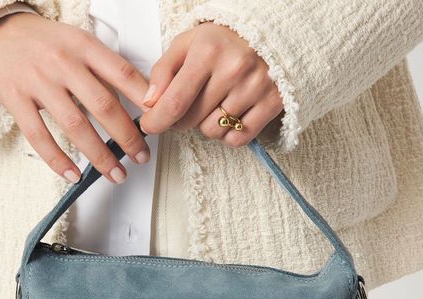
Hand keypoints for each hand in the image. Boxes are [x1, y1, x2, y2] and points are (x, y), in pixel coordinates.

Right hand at [0, 13, 150, 183]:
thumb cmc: (44, 43)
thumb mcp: (78, 43)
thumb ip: (105, 69)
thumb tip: (143, 100)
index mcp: (83, 46)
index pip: (123, 74)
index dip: (144, 100)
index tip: (158, 122)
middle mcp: (62, 62)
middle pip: (103, 105)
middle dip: (127, 137)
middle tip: (142, 157)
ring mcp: (38, 81)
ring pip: (75, 126)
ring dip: (100, 156)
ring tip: (116, 174)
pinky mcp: (15, 100)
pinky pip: (39, 136)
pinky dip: (58, 160)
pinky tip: (75, 175)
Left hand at [139, 22, 282, 146]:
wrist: (270, 35)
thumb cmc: (223, 42)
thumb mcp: (188, 43)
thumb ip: (163, 70)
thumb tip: (150, 103)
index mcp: (209, 51)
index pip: (175, 102)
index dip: (157, 121)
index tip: (149, 126)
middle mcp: (234, 69)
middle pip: (191, 121)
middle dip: (182, 119)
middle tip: (189, 105)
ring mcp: (256, 88)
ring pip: (213, 131)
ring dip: (207, 124)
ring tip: (216, 104)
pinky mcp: (272, 103)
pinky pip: (237, 139)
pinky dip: (229, 133)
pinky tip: (231, 114)